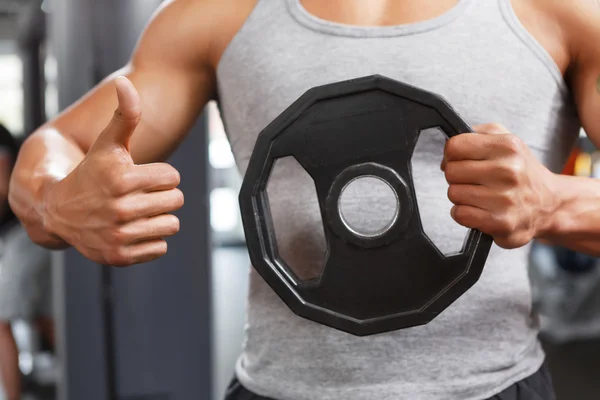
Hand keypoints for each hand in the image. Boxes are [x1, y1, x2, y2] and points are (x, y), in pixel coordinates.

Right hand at [42, 77, 183, 265]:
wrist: (60, 211)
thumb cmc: (91, 172)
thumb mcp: (108, 144)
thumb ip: (124, 115)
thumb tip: (126, 81)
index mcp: (121, 178)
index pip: (173, 178)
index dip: (161, 176)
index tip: (141, 177)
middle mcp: (119, 208)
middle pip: (175, 201)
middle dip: (162, 196)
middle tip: (140, 195)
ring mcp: (119, 234)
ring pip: (171, 225)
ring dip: (159, 218)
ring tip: (137, 212)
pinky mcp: (120, 256)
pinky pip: (161, 247)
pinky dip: (151, 239)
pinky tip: (131, 229)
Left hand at [441, 123, 556, 248]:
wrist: (549, 204)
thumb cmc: (520, 172)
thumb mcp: (506, 139)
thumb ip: (476, 134)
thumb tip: (448, 151)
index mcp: (508, 146)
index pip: (454, 146)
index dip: (452, 155)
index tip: (462, 161)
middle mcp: (508, 170)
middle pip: (451, 171)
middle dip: (457, 177)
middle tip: (475, 180)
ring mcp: (505, 198)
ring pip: (453, 193)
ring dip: (462, 196)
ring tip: (481, 195)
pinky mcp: (500, 222)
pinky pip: (460, 214)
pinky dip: (465, 214)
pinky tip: (480, 210)